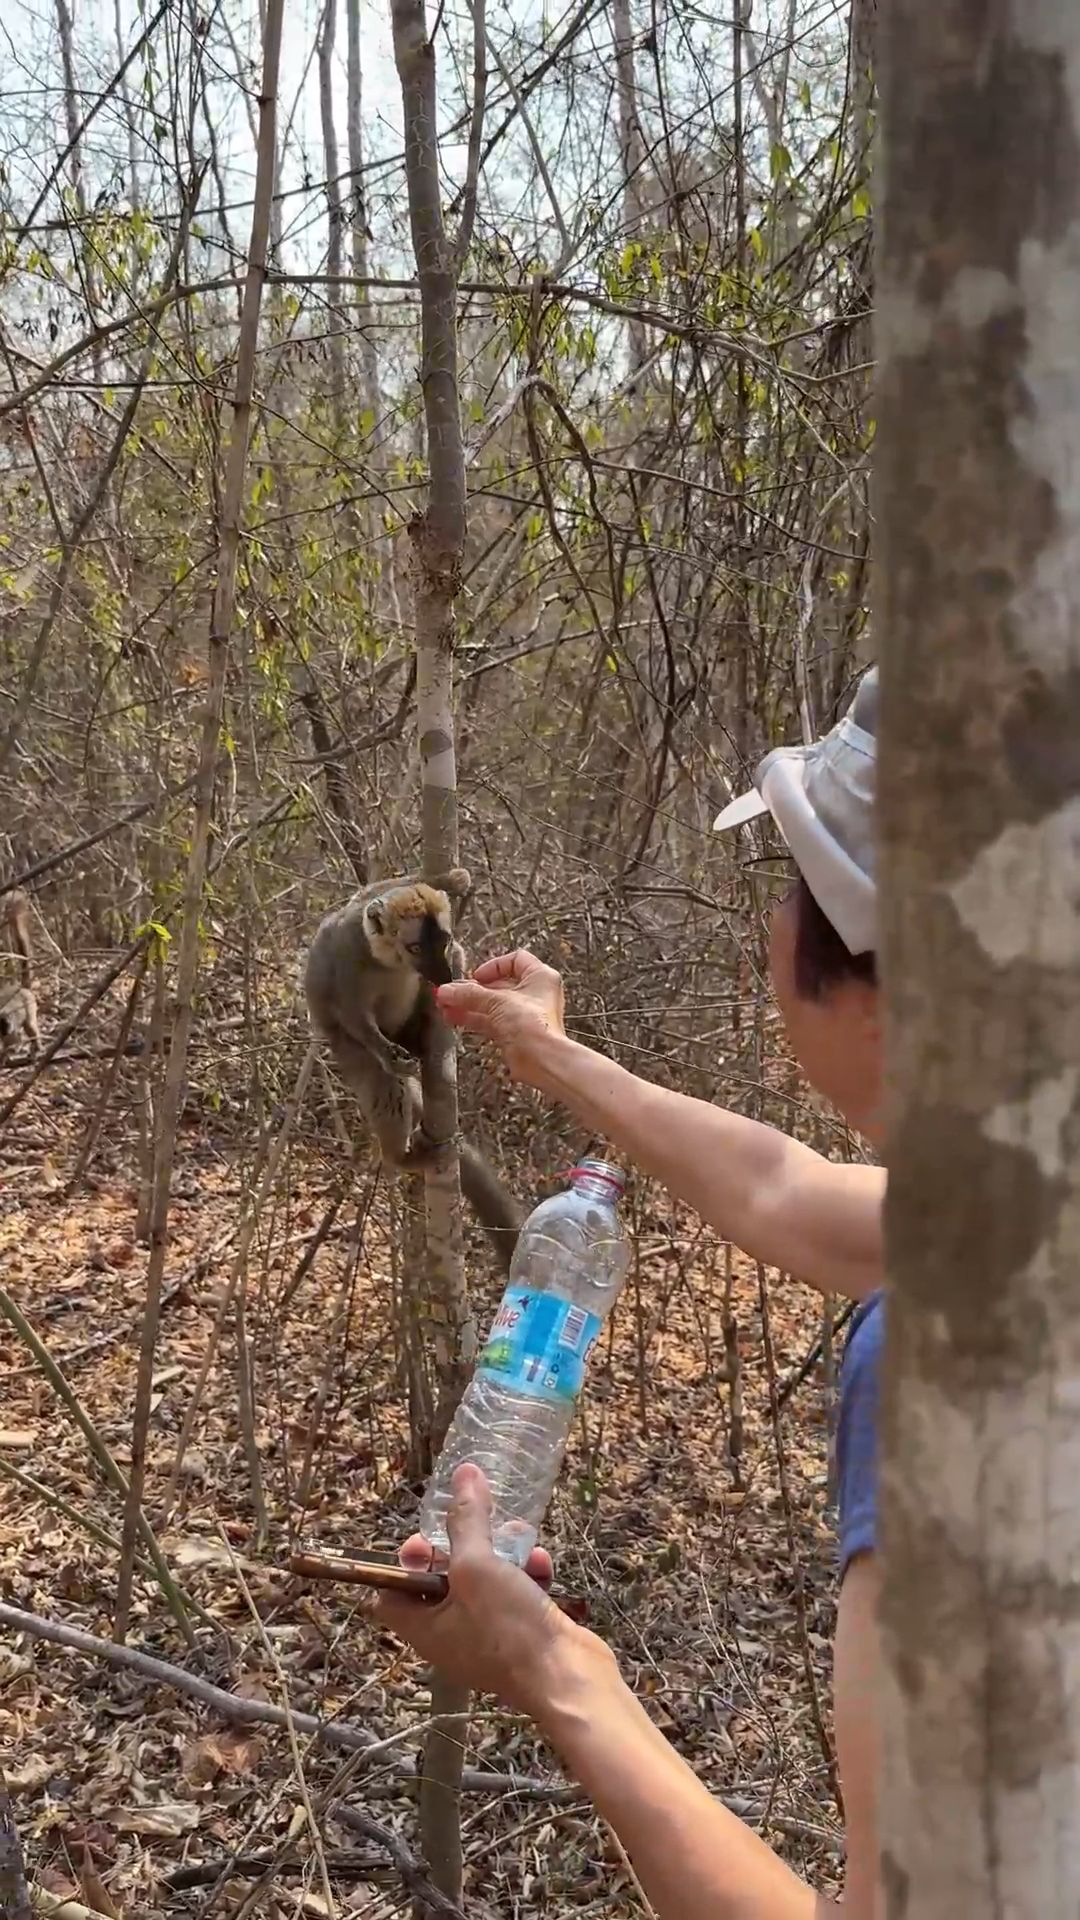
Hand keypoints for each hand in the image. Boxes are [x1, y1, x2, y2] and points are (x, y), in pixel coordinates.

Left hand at [378, 1465, 588, 1715]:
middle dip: (461, 1550)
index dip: (404, 1564)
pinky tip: (542, 1562)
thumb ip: (467, 1520)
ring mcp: (489, 1639)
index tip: (427, 1537)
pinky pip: (516, 1598)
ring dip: (500, 1556)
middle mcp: (451, 1637)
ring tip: (516, 1533)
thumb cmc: (507, 1627)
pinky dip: (526, 1576)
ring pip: (484, 1587)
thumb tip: (462, 1474)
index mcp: (425, 1629)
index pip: (392, 1595)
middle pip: (441, 1585)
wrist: (568, 1678)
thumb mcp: (477, 1566)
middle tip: (472, 1525)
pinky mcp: (522, 1637)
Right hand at [435, 950, 565, 1086]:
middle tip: (451, 991)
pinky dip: (472, 1018)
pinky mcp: (514, 1033)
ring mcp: (524, 1015)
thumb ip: (469, 994)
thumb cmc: (535, 1026)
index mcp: (539, 977)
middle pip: (499, 984)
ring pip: (491, 1004)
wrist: (542, 1060)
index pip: (516, 960)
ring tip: (445, 1005)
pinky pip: (490, 1021)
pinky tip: (453, 1017)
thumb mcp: (497, 1001)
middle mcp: (534, 995)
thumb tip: (447, 990)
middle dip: (472, 988)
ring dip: (468, 1004)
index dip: (494, 966)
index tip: (476, 975)